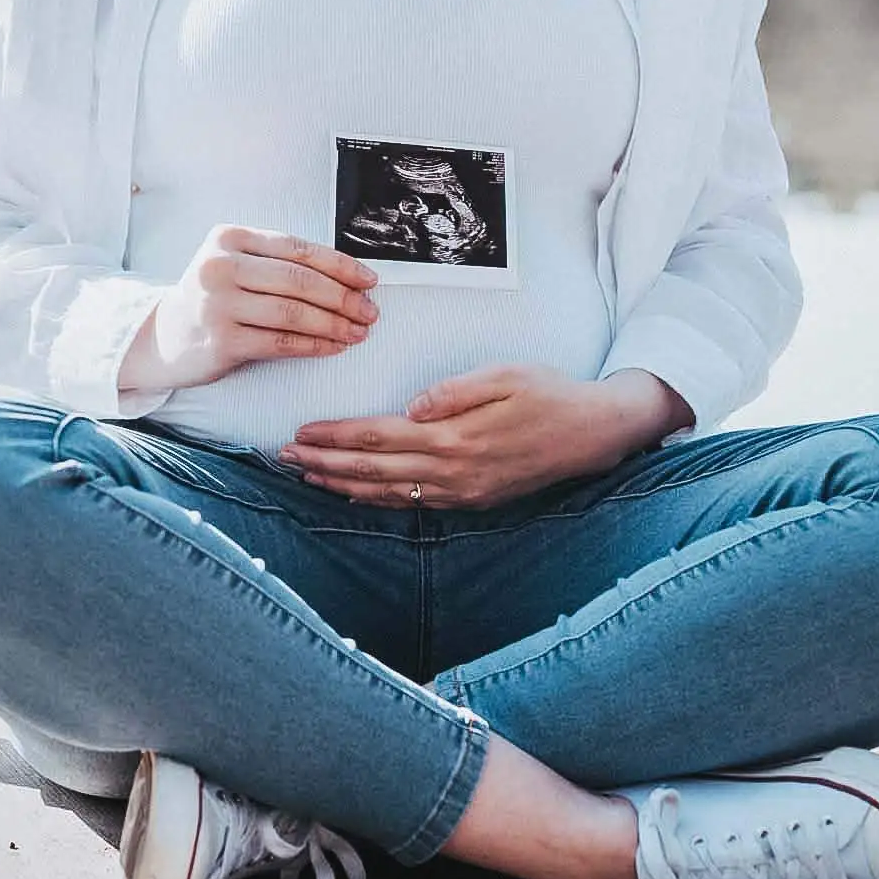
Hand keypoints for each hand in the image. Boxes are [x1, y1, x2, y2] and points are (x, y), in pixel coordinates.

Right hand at [117, 225, 379, 393]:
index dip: (340, 265)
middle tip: (369, 311)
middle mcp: (219, 266)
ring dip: (334, 324)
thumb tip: (349, 278)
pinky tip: (334, 346)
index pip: (298, 249)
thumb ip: (280, 263)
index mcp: (228, 237)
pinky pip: (280, 342)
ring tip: (358, 332)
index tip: (369, 280)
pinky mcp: (221, 340)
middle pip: (299, 281)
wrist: (163, 337)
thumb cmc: (213, 298)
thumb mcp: (236, 265)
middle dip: (343, 298)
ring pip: (293, 313)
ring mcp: (217, 304)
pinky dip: (314, 345)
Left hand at [277, 363, 673, 509]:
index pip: (379, 435)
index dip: (337, 435)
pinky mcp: (472, 499)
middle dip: (325, 463)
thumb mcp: (507, 376)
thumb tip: (413, 405)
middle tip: (285, 456)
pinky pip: (413, 503)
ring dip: (344, 484)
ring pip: (388, 492)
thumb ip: (457, 391)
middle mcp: (454, 471)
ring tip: (307, 476)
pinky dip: (377, 498)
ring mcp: (462, 492)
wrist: (594, 433)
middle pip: (373, 469)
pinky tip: (356, 491)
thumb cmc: (550, 394)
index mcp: (456, 437)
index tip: (302, 431)